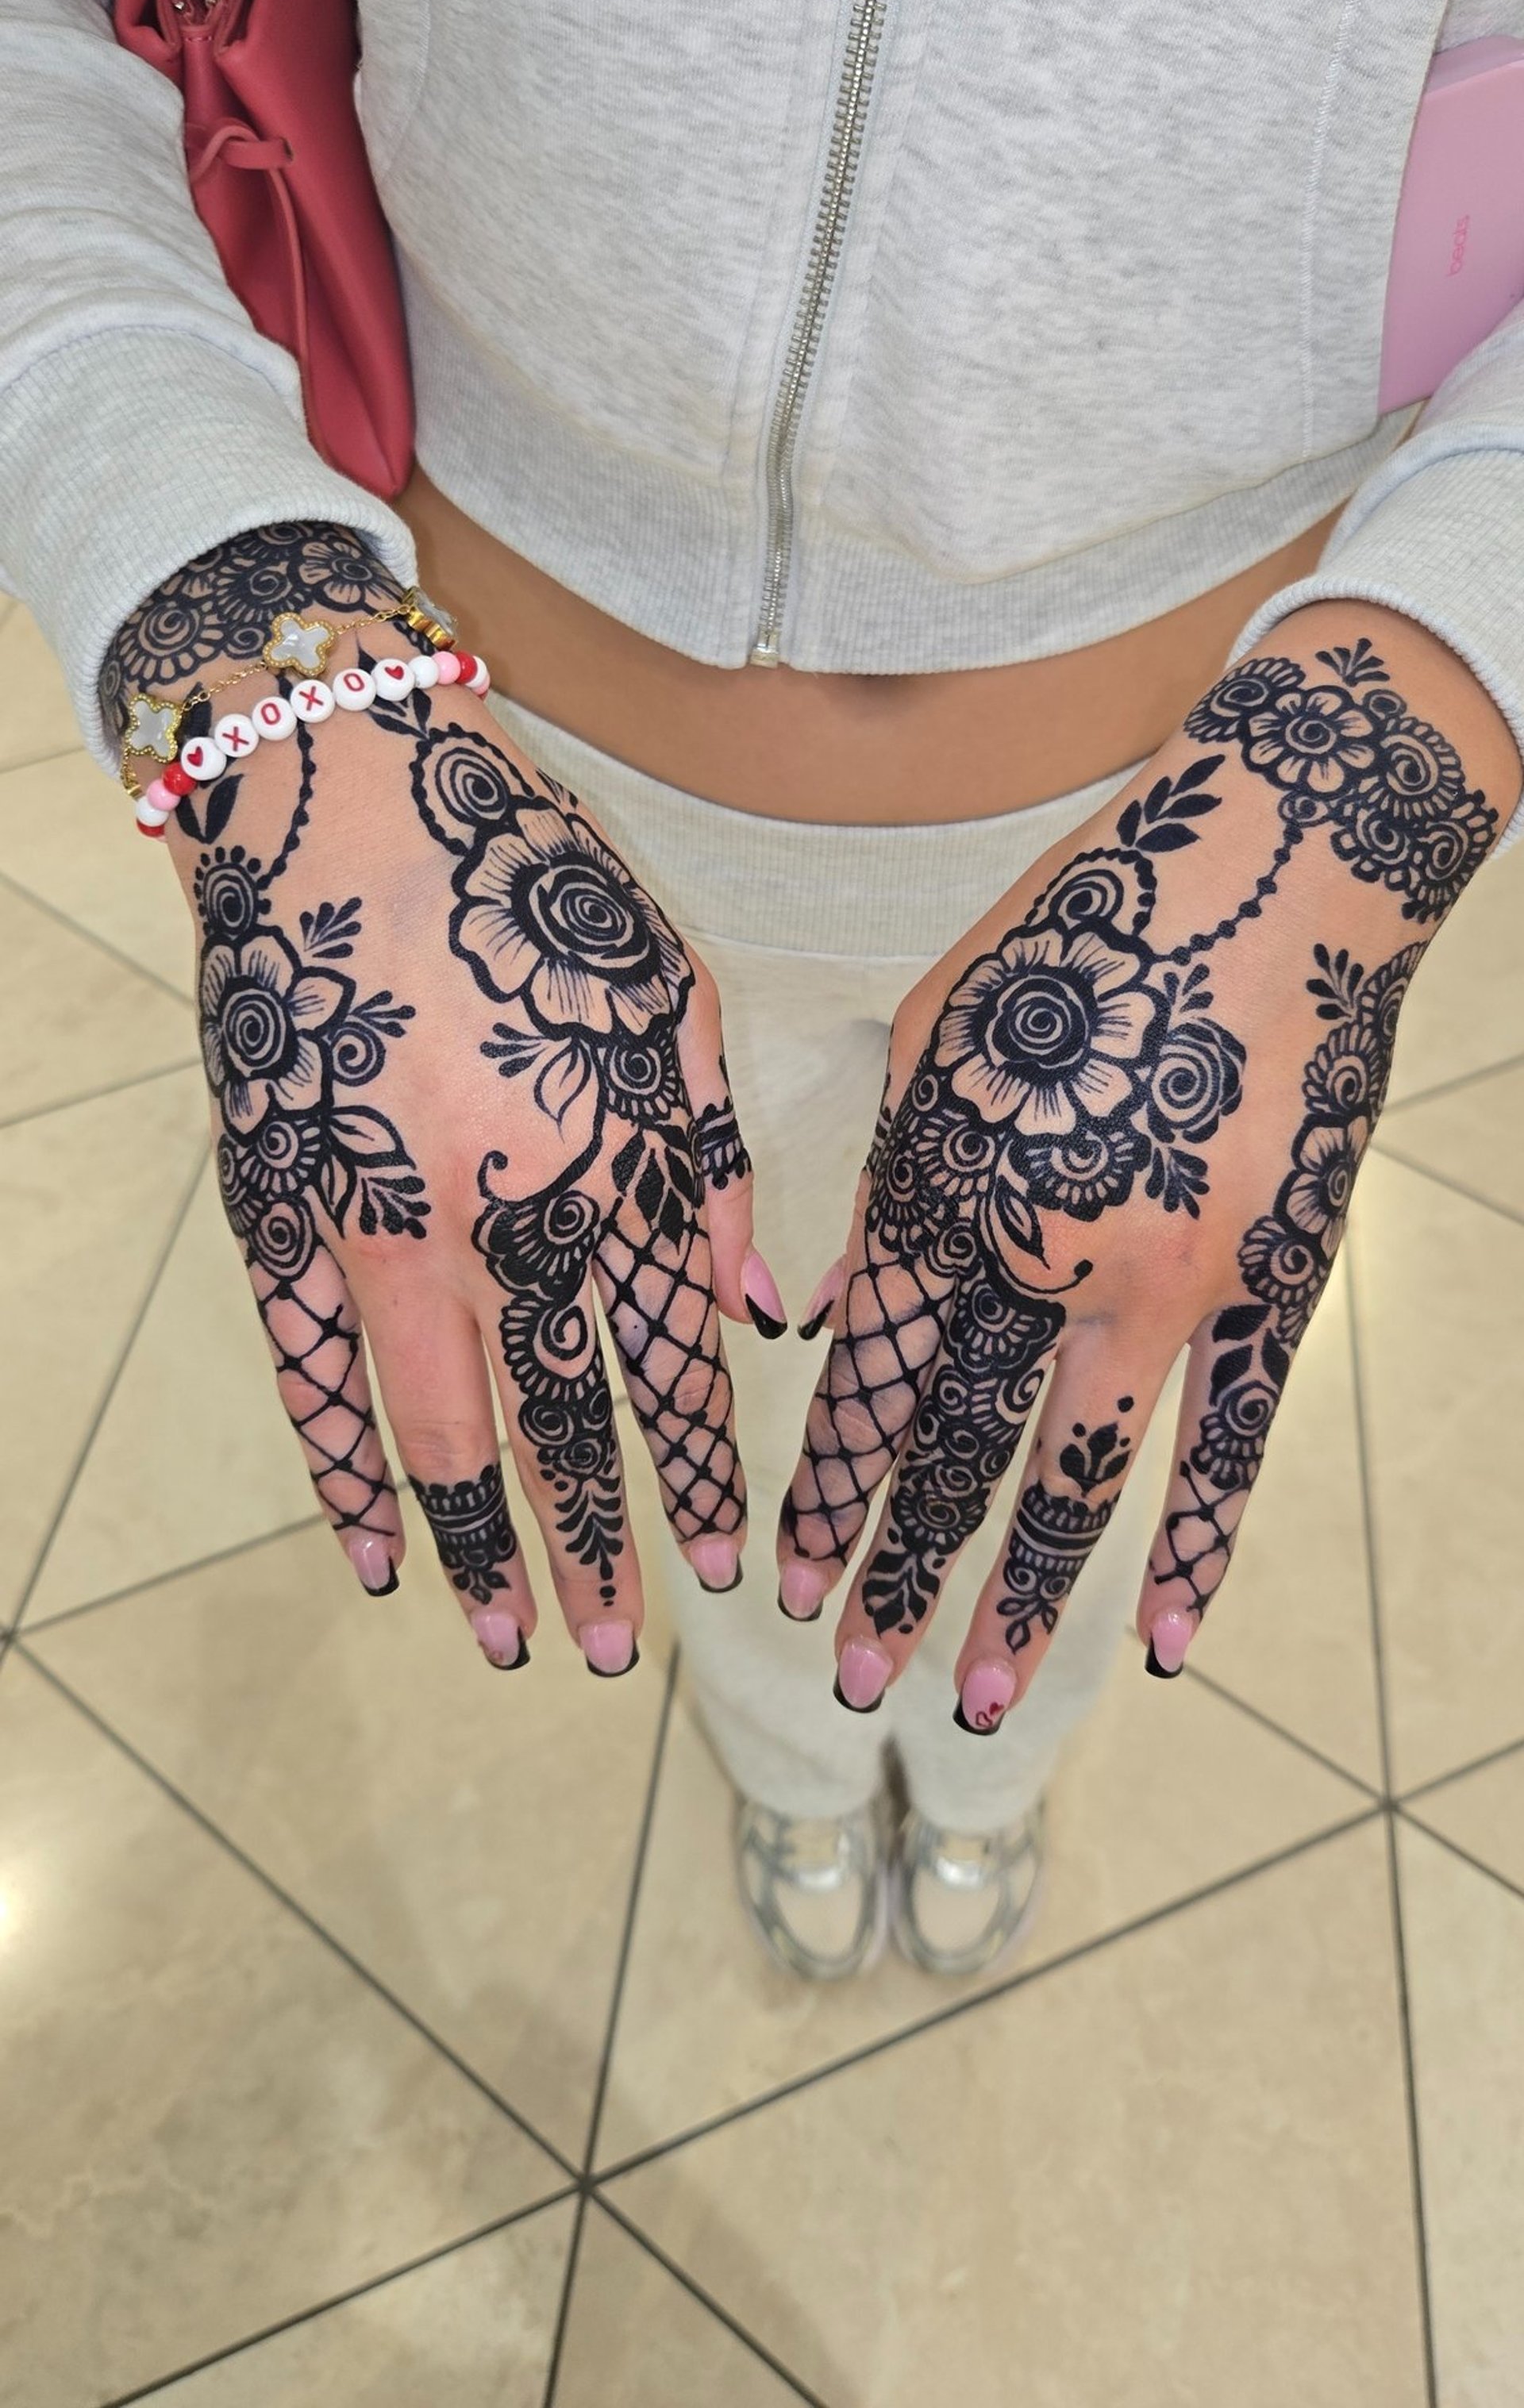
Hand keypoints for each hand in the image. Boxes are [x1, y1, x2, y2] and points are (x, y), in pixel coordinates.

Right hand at [107, 526, 775, 1672]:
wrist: (340, 790)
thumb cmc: (524, 880)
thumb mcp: (668, 991)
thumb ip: (717, 1155)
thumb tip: (758, 1306)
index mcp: (610, 1160)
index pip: (670, 1363)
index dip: (701, 1475)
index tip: (734, 1565)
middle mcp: (503, 1214)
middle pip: (561, 1421)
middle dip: (599, 1548)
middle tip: (620, 1652)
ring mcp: (379, 1223)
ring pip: (437, 1425)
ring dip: (479, 1543)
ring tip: (505, 1645)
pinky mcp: (279, 1210)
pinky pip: (313, 1373)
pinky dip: (343, 1473)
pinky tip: (376, 1555)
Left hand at [776, 603, 1520, 1723]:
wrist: (1279, 859)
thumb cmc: (1088, 929)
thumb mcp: (937, 1032)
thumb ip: (881, 1189)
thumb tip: (826, 1316)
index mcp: (951, 1181)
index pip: (869, 1378)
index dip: (822, 1487)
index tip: (782, 1583)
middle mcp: (1048, 1250)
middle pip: (954, 1449)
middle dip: (892, 1573)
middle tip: (845, 1681)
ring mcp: (1172, 1278)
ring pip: (1078, 1475)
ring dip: (1018, 1598)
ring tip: (964, 1704)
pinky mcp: (1272, 1283)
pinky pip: (1229, 1443)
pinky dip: (1194, 1550)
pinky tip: (1158, 1648)